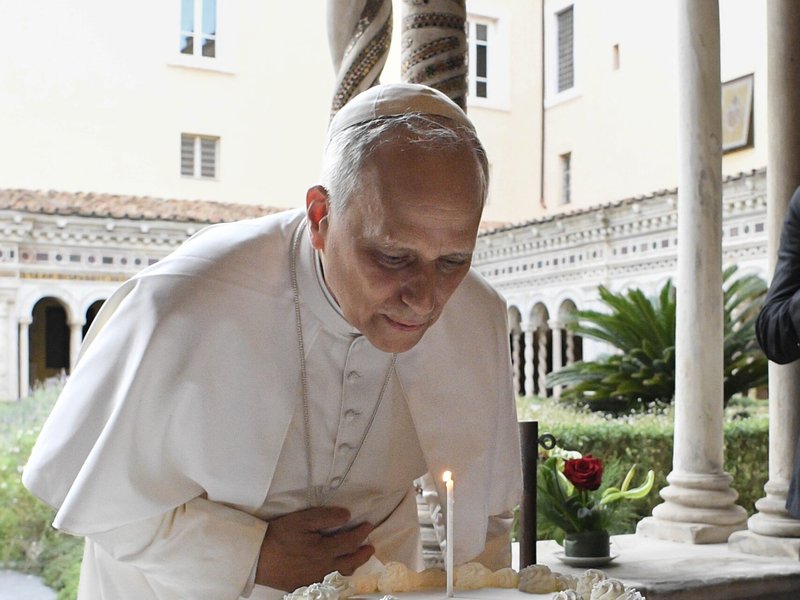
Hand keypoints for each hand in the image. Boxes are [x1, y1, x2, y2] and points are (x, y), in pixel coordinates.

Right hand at [255, 506, 374, 590]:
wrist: (257, 559)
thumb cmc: (279, 536)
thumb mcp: (303, 520)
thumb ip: (326, 517)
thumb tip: (347, 516)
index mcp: (325, 550)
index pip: (350, 541)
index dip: (362, 533)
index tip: (369, 525)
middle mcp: (324, 567)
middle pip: (351, 562)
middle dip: (363, 554)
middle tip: (371, 547)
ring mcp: (315, 579)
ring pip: (342, 574)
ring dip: (353, 566)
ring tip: (358, 560)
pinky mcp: (305, 585)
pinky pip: (329, 582)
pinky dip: (339, 576)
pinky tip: (337, 572)